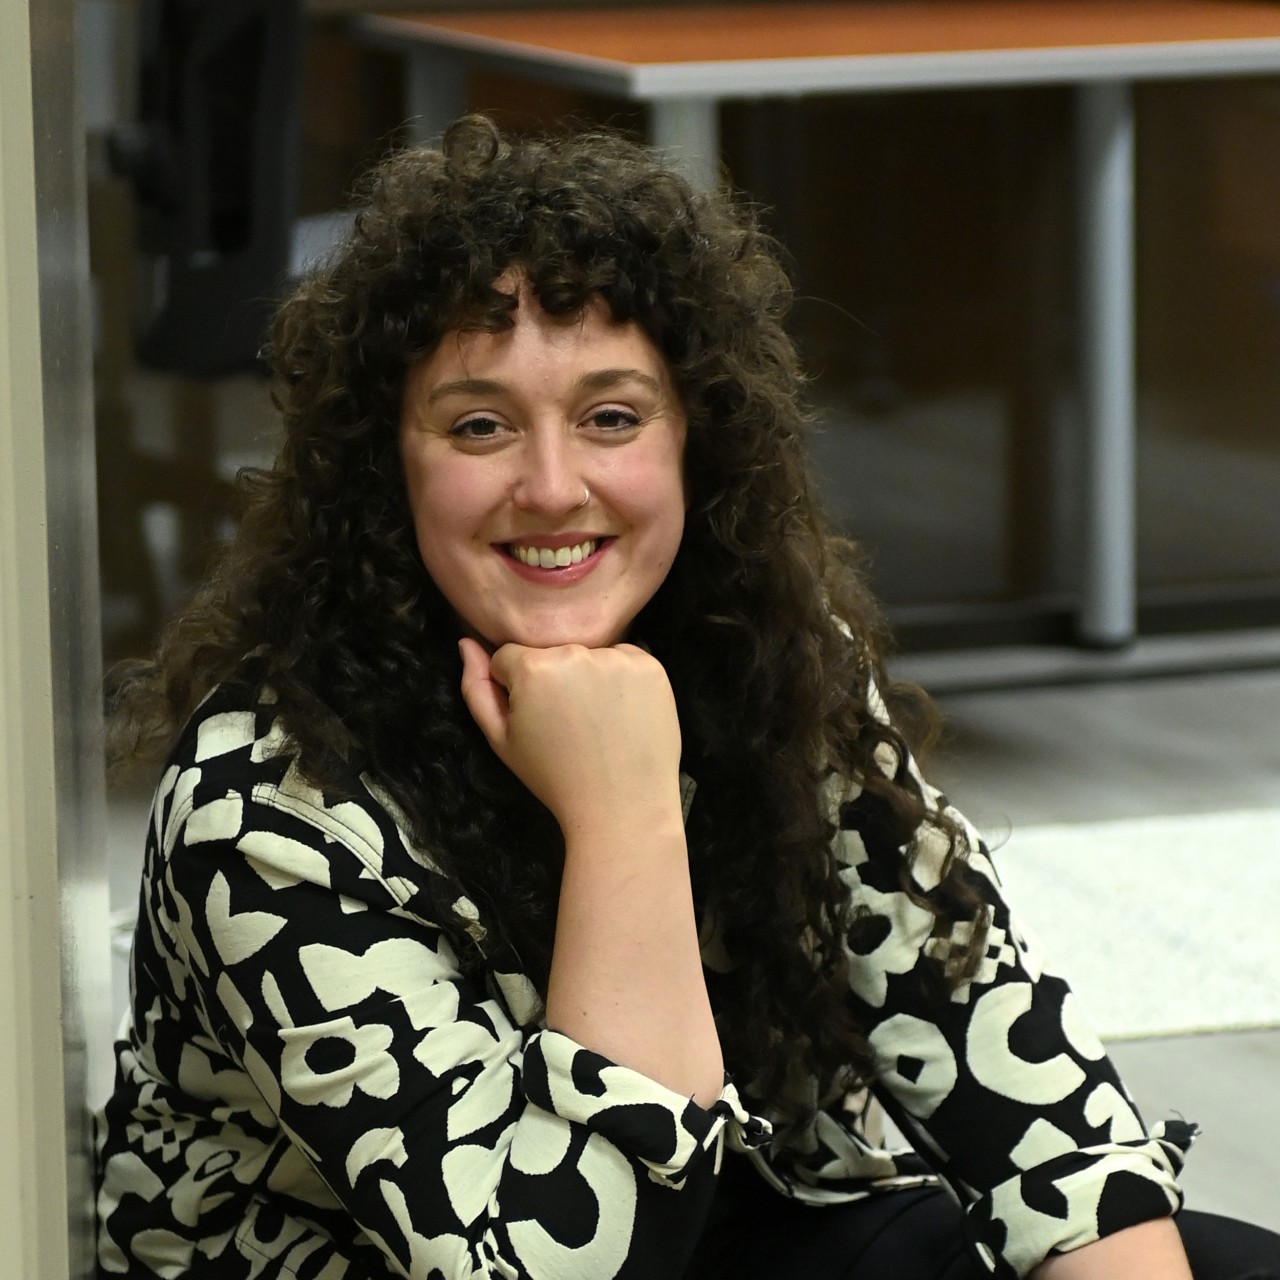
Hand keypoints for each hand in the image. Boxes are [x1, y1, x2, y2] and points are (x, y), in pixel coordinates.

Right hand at [458, 637, 683, 836]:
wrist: (622, 807)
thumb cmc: (555, 778)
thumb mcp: (501, 741)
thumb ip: (476, 688)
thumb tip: (466, 643)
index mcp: (533, 668)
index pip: (509, 657)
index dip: (515, 689)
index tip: (534, 718)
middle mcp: (576, 652)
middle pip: (551, 652)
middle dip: (552, 679)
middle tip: (568, 724)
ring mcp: (618, 657)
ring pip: (589, 654)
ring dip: (588, 676)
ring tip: (597, 721)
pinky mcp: (652, 666)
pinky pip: (625, 658)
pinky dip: (622, 678)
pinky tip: (622, 713)